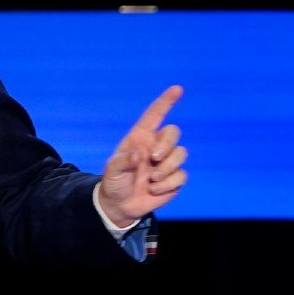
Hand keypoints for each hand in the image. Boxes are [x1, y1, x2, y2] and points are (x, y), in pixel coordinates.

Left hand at [97, 85, 187, 225]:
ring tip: (151, 180)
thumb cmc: (114, 183)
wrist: (121, 205)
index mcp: (140, 138)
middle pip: (173, 132)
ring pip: (181, 154)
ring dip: (166, 168)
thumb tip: (139, 155)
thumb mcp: (112, 172)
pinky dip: (168, 184)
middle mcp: (156, 146)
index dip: (166, 101)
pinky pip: (182, 175)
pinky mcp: (174, 178)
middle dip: (166, 145)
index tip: (177, 89)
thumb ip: (123, 161)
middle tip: (154, 159)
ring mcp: (166, 162)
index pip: (155, 115)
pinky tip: (155, 190)